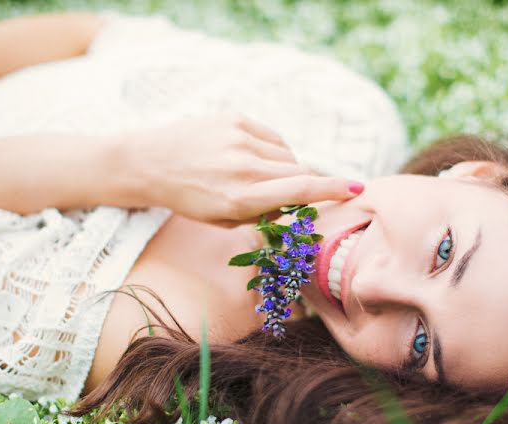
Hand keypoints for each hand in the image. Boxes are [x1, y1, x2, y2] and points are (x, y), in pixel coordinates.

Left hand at [118, 113, 363, 226]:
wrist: (151, 162)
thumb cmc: (192, 199)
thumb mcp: (225, 220)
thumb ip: (265, 214)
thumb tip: (302, 205)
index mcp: (240, 198)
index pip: (299, 189)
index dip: (332, 189)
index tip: (357, 188)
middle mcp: (243, 166)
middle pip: (299, 170)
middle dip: (304, 183)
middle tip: (288, 192)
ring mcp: (239, 138)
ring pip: (287, 154)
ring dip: (284, 168)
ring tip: (255, 176)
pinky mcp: (236, 119)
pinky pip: (273, 138)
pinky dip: (271, 151)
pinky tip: (249, 158)